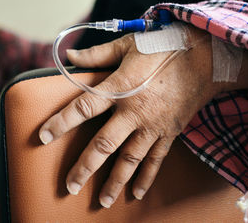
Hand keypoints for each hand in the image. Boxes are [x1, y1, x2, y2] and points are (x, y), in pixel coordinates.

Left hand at [39, 25, 225, 207]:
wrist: (204, 58)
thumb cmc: (164, 47)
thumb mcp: (128, 45)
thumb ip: (97, 54)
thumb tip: (69, 57)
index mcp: (120, 88)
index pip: (83, 108)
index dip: (61, 123)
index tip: (43, 137)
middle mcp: (134, 112)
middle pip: (104, 145)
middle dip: (86, 168)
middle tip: (70, 186)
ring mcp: (153, 125)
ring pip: (130, 160)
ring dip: (115, 181)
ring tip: (103, 201)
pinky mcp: (169, 132)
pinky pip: (156, 159)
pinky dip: (147, 177)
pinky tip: (138, 193)